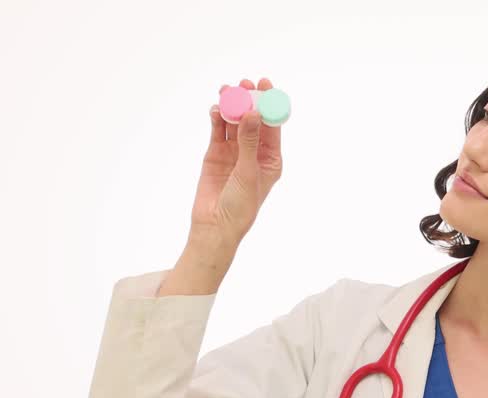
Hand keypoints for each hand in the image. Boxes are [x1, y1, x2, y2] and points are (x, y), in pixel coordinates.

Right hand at [191, 77, 283, 244]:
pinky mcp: (215, 154)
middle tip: (245, 83)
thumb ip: (249, 142)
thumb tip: (253, 113)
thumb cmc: (241, 205)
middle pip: (253, 120)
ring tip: (227, 90)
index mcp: (270, 159)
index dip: (269, 104)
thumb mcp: (248, 172)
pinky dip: (216, 119)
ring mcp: (234, 152)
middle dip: (249, 100)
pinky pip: (217, 131)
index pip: (272, 126)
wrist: (215, 225)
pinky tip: (216, 108)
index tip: (265, 85)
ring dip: (232, 106)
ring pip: (234, 123)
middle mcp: (253, 152)